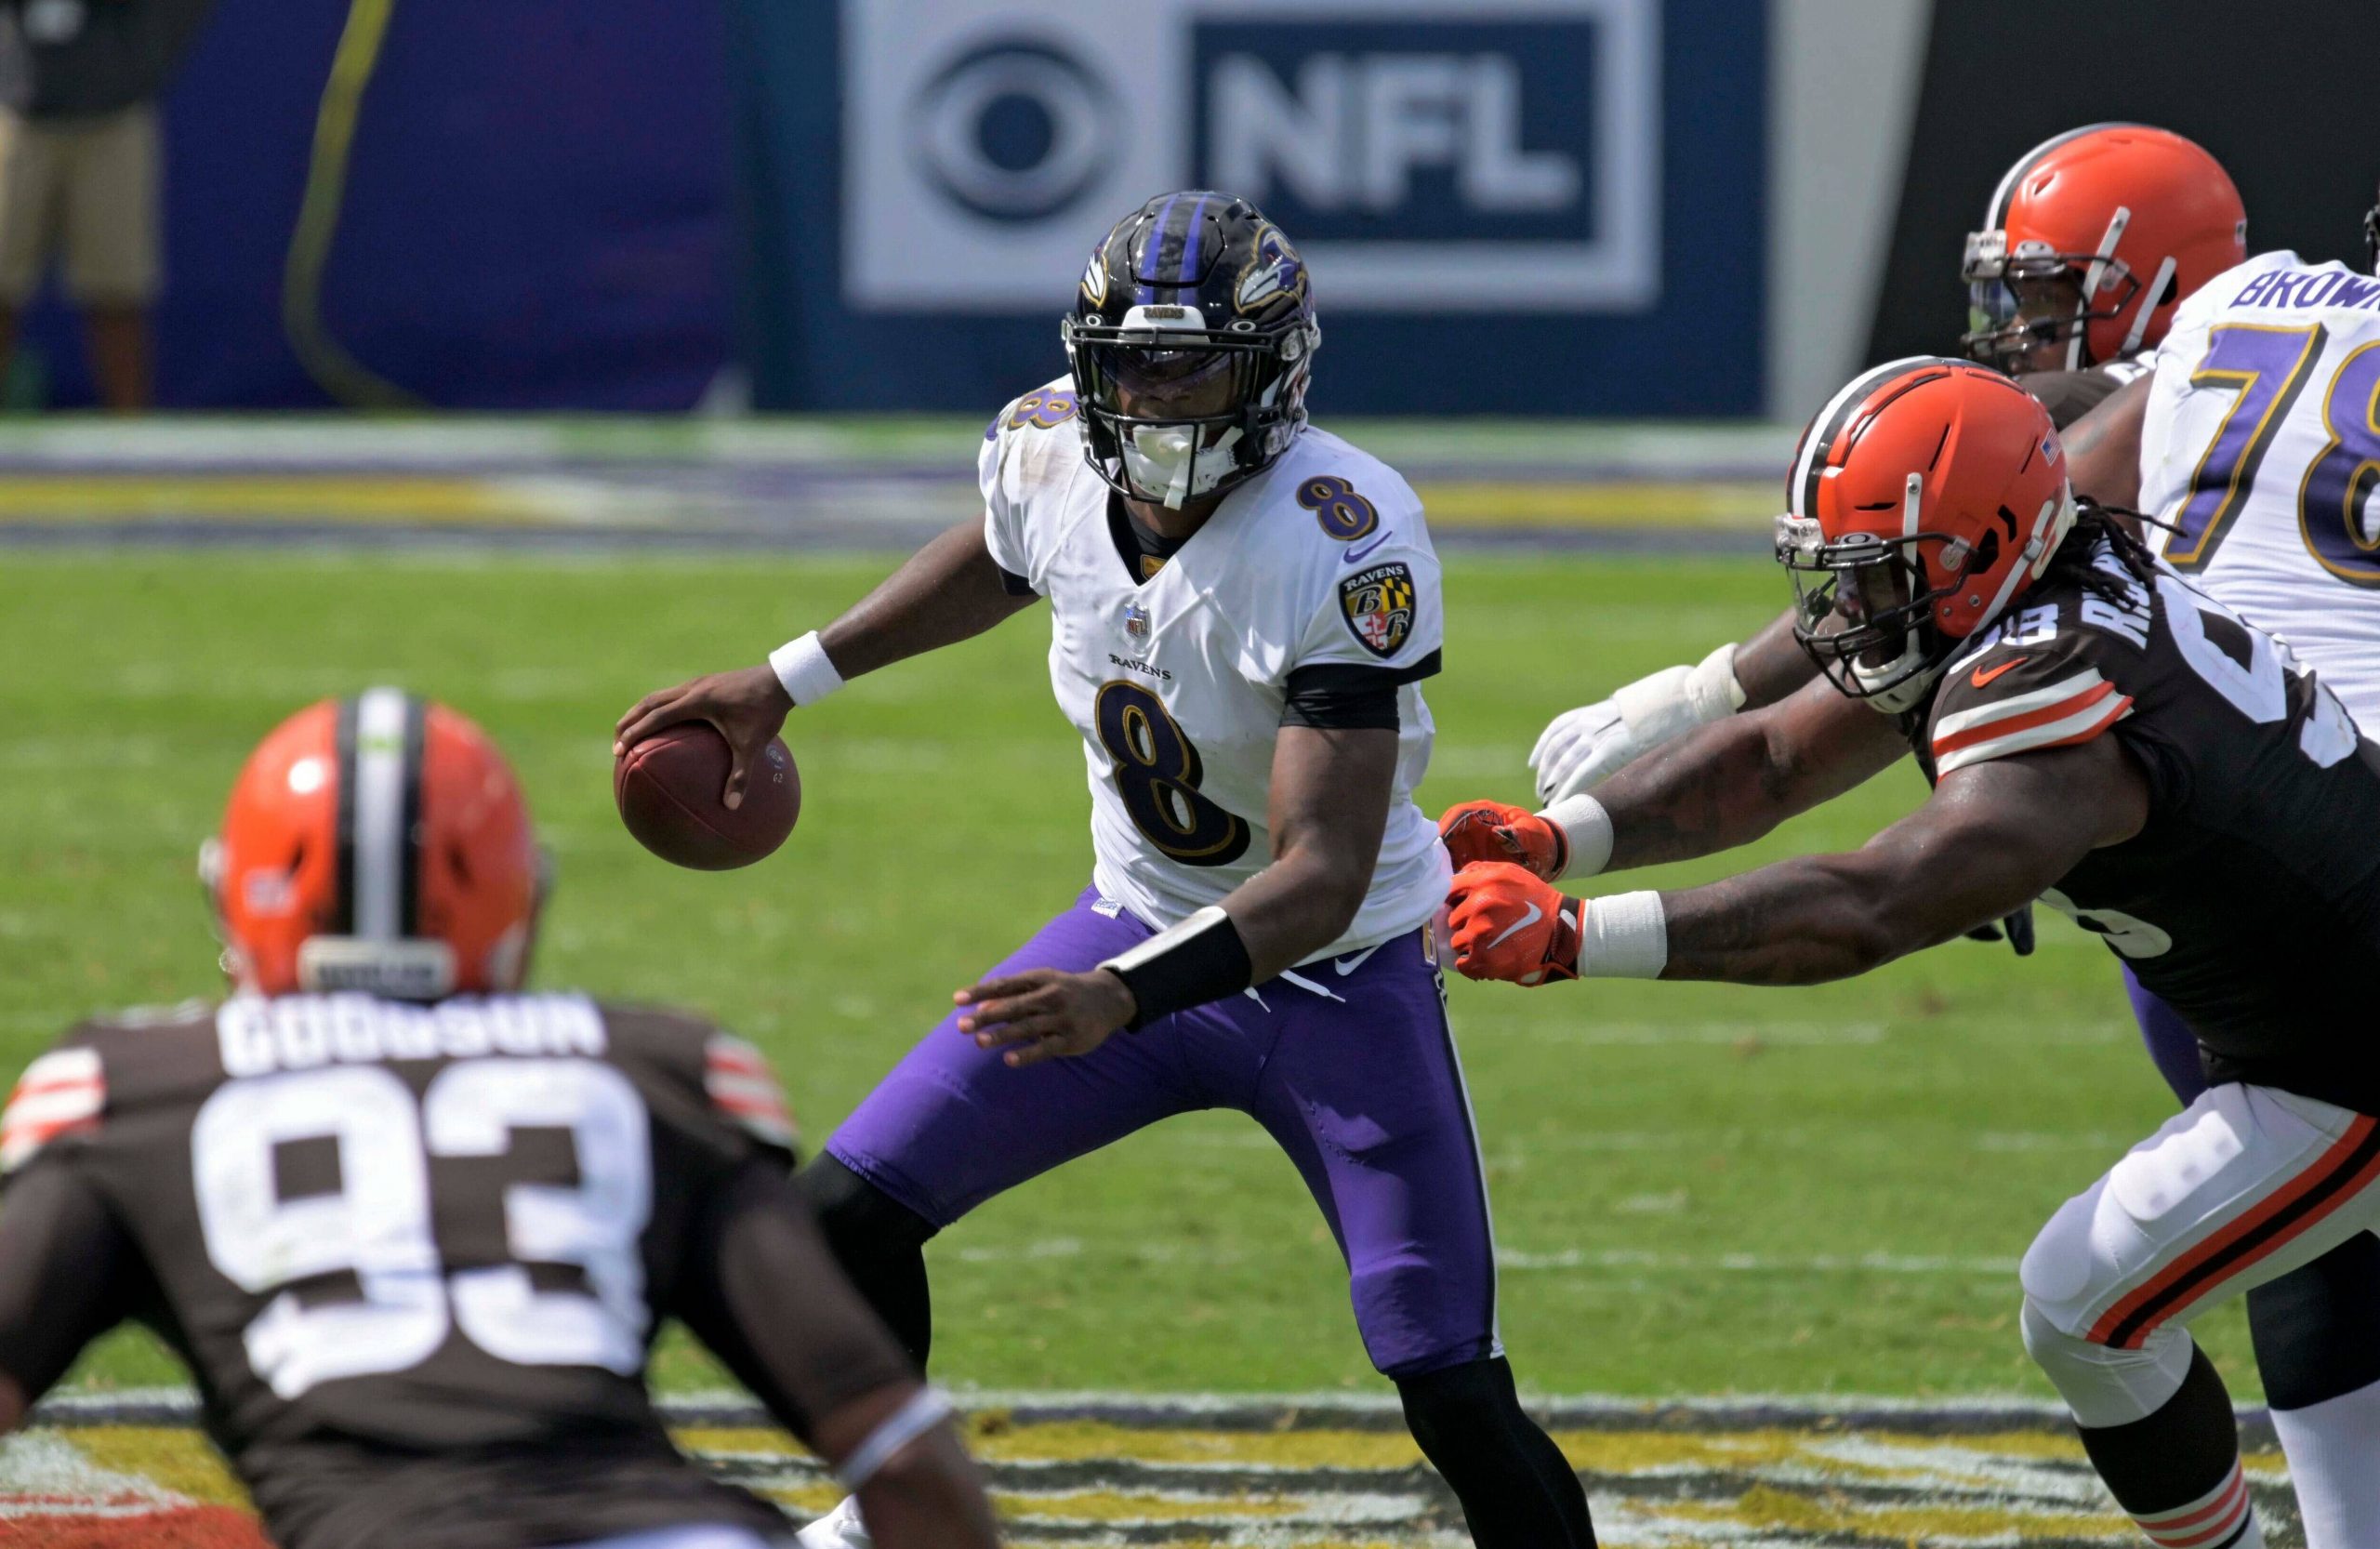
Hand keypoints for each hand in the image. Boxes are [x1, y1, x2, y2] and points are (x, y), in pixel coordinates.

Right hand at [614, 664, 792, 809]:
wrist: (782, 679)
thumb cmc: (766, 712)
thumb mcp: (754, 746)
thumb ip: (741, 776)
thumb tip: (731, 807)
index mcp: (696, 701)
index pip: (655, 717)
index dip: (634, 733)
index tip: (618, 750)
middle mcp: (691, 688)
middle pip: (648, 703)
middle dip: (628, 721)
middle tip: (616, 743)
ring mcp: (698, 683)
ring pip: (659, 696)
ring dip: (642, 712)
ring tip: (632, 732)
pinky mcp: (706, 683)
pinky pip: (675, 696)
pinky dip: (662, 709)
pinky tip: (667, 726)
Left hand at [954, 967, 1137, 1067]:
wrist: (1109, 999)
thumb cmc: (1063, 991)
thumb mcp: (1041, 984)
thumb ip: (1011, 994)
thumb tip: (979, 1009)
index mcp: (1039, 979)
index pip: (1004, 985)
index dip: (980, 992)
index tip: (957, 1000)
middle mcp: (1051, 996)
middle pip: (1014, 1006)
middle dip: (987, 1017)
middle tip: (961, 1026)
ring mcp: (1062, 1018)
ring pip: (1028, 1027)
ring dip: (1002, 1035)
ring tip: (979, 1042)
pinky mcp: (1072, 1039)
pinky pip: (1046, 1048)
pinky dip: (1027, 1053)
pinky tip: (1008, 1060)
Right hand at [1438, 799, 1564, 877]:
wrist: (1545, 856)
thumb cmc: (1538, 839)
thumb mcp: (1532, 833)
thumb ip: (1519, 833)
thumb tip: (1497, 832)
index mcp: (1485, 813)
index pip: (1459, 814)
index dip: (1447, 825)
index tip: (1440, 841)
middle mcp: (1472, 828)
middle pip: (1446, 834)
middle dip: (1438, 849)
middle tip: (1433, 868)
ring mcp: (1469, 845)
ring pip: (1446, 852)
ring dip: (1441, 865)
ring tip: (1438, 882)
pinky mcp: (1470, 861)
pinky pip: (1454, 867)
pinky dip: (1449, 877)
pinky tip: (1448, 890)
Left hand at [1445, 862, 1579, 985]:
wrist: (1564, 931)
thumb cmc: (1537, 901)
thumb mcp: (1511, 873)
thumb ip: (1480, 871)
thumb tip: (1455, 879)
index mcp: (1485, 882)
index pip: (1449, 891)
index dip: (1455, 900)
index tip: (1462, 907)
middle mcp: (1479, 906)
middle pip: (1453, 919)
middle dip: (1465, 923)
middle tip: (1484, 927)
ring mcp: (1480, 934)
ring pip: (1457, 942)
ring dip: (1470, 944)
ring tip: (1489, 944)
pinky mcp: (1485, 959)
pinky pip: (1463, 964)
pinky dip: (1471, 964)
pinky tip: (1485, 959)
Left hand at [1528, 698, 1639, 804]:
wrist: (1659, 706)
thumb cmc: (1643, 715)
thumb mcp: (1615, 717)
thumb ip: (1601, 729)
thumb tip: (1595, 748)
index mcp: (1585, 715)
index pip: (1554, 732)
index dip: (1541, 750)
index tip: (1533, 765)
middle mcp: (1584, 725)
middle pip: (1556, 751)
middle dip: (1546, 774)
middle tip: (1541, 791)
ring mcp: (1594, 738)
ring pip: (1564, 764)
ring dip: (1553, 785)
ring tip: (1548, 800)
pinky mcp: (1606, 752)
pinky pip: (1580, 773)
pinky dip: (1567, 788)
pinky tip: (1560, 801)